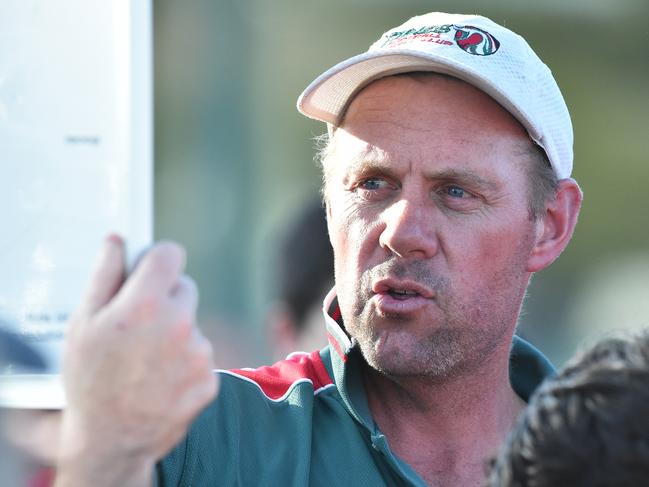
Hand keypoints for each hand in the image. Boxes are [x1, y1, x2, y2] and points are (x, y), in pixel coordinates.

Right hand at [55, 236, 217, 486]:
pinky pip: (200, 354)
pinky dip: (185, 362)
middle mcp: (179, 326)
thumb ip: (104, 275)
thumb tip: (117, 240)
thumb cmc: (90, 379)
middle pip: (185, 288)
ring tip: (146, 360)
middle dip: (165, 298)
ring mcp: (198, 355)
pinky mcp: (210, 379)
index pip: (172, 254)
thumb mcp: (83, 324)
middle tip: (138, 325)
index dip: (157, 260)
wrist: (111, 439)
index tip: (148, 271)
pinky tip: (161, 378)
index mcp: (146, 305)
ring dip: (175, 333)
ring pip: (192, 324)